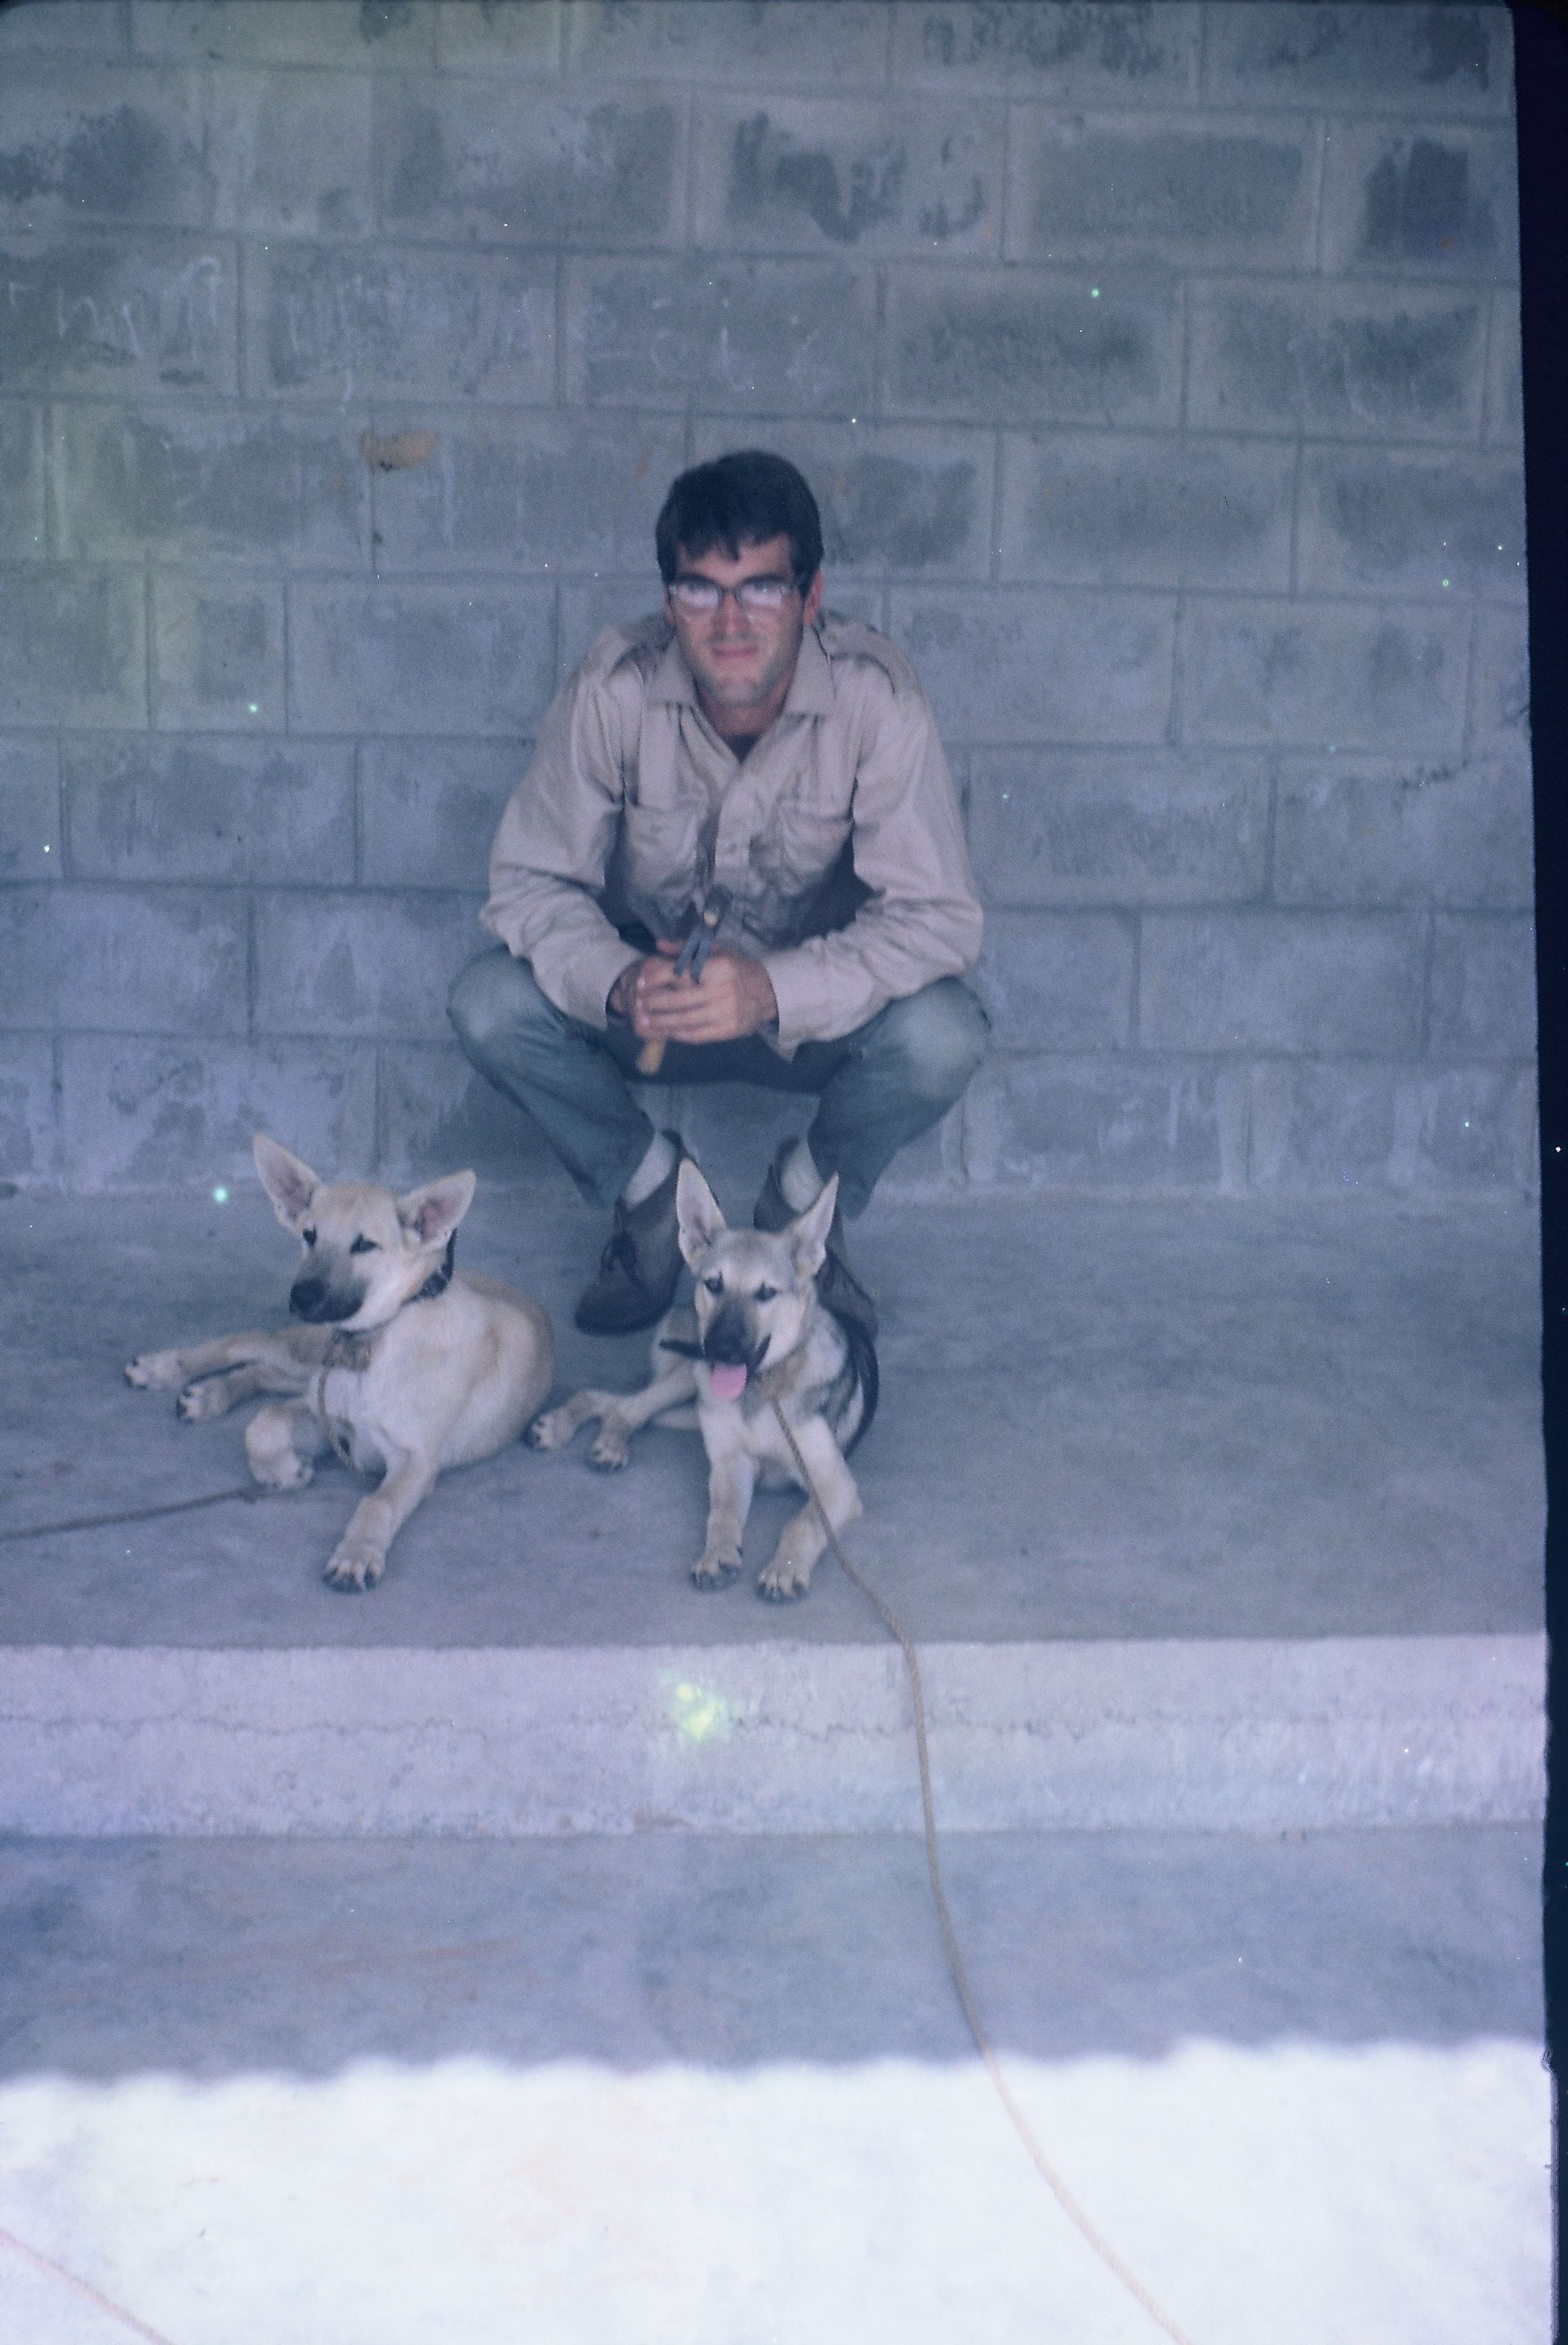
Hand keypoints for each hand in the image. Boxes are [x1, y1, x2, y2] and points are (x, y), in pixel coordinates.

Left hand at [623, 940, 777, 1045]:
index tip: (641, 980)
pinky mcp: (728, 1030)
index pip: (680, 971)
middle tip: (638, 1003)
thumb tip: (658, 944)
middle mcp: (722, 990)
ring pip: (684, 1019)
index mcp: (719, 967)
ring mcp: (726, 1012)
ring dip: (661, 1020)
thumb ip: (686, 949)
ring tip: (644, 1020)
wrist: (771, 993)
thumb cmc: (740, 970)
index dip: (657, 976)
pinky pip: (696, 1034)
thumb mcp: (717, 952)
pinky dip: (678, 1033)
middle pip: (678, 998)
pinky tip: (665, 1031)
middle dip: (654, 1002)